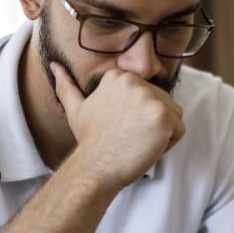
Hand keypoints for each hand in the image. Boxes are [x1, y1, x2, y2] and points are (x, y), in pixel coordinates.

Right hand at [50, 63, 184, 188]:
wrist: (95, 166)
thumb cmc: (89, 141)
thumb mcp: (76, 109)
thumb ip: (66, 86)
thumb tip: (54, 66)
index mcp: (120, 77)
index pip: (149, 95)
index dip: (137, 116)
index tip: (120, 127)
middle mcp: (136, 82)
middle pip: (163, 103)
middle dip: (150, 124)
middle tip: (128, 137)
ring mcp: (151, 98)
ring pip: (173, 116)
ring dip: (160, 134)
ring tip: (136, 142)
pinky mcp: (163, 116)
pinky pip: (179, 131)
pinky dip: (167, 145)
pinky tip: (145, 148)